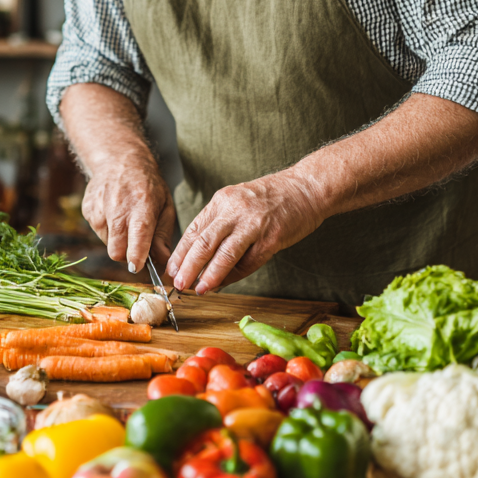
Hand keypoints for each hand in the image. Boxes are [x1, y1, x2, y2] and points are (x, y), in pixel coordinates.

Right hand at [82, 154, 175, 273]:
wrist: (119, 159)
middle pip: (116, 250)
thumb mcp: (165, 205)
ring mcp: (99, 208)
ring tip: (126, 221)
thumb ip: (163, 235)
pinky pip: (99, 233)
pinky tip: (114, 213)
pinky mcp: (88, 210)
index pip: (137, 237)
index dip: (136, 257)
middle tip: (137, 247)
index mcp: (142, 205)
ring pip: (107, 244)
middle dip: (127, 256)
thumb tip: (162, 261)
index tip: (137, 266)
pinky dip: (108, 230)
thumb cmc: (147, 184)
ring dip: (118, 241)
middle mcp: (118, 207)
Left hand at [166, 169, 323, 294]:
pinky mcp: (271, 238)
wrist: (307, 188)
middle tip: (177, 284)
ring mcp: (253, 224)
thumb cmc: (273, 198)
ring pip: (223, 253)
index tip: (170, 270)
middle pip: (204, 242)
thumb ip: (220, 225)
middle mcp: (234, 210)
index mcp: (222, 201)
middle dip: (187, 266)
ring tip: (198, 289)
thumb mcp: (239, 202)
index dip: (180, 253)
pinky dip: (233, 276)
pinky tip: (223, 285)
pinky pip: (248, 262)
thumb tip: (200, 258)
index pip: (194, 230)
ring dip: (208, 275)